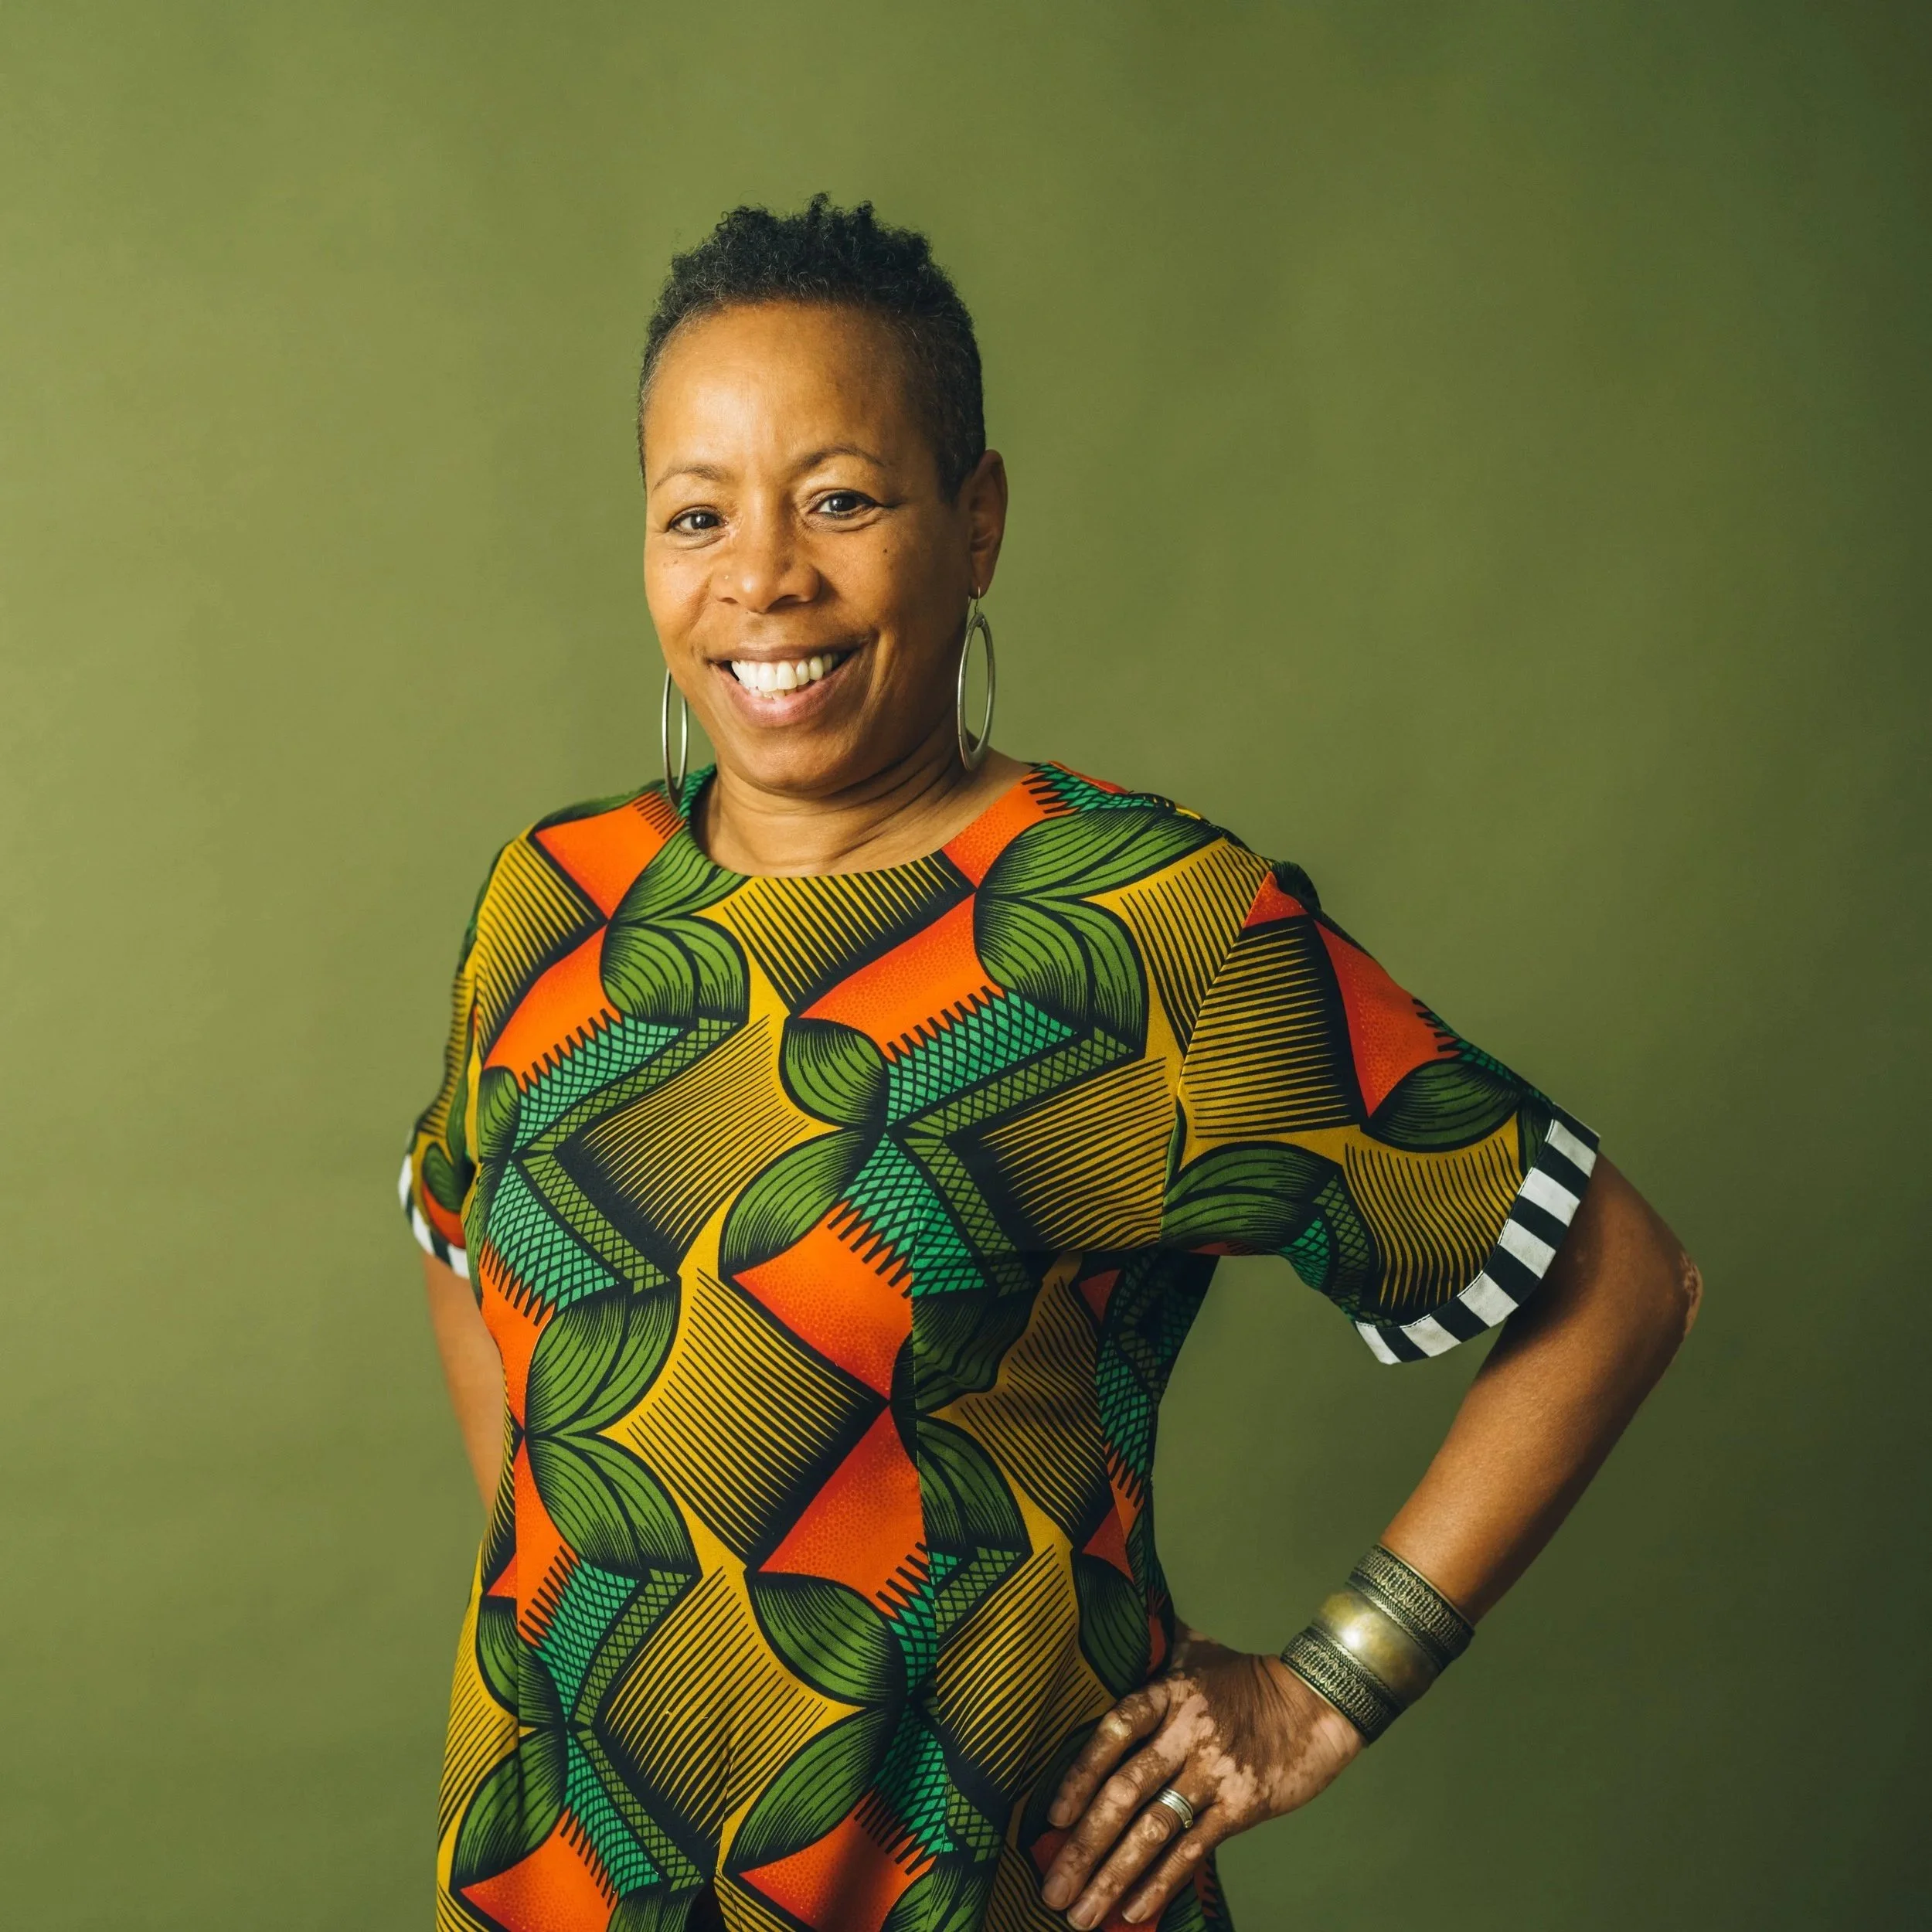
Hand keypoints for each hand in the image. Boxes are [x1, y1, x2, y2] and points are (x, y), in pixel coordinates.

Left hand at [1037, 1623, 1362, 1926]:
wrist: (1318, 1701)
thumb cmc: (1247, 1676)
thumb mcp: (1195, 1649)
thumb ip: (1152, 1644)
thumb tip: (1111, 1611)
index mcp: (1167, 1694)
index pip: (1113, 1732)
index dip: (1079, 1774)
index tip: (1052, 1816)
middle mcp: (1186, 1733)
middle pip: (1125, 1792)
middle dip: (1084, 1846)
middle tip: (1053, 1888)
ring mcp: (1214, 1772)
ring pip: (1154, 1830)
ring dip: (1113, 1875)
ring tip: (1082, 1914)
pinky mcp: (1242, 1805)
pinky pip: (1193, 1849)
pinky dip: (1162, 1882)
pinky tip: (1133, 1909)